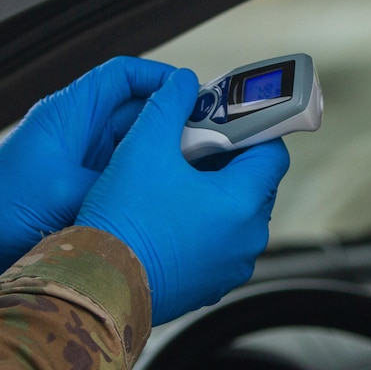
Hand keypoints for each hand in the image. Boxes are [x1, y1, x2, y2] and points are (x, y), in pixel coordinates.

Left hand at [0, 57, 175, 290]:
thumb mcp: (64, 191)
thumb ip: (112, 182)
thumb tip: (153, 181)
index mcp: (69, 114)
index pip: (122, 76)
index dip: (158, 78)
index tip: (190, 92)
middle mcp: (77, 132)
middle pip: (136, 112)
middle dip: (171, 122)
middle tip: (207, 138)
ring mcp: (80, 160)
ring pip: (134, 145)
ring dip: (161, 155)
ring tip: (193, 169)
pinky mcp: (82, 188)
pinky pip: (123, 175)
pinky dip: (145, 180)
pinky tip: (165, 195)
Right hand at [76, 69, 290, 324]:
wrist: (97, 285)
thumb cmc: (122, 221)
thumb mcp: (143, 146)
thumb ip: (169, 105)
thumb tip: (183, 84)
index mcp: (242, 203)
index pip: (273, 152)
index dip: (251, 129)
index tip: (225, 120)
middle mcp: (246, 240)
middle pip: (254, 183)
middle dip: (227, 159)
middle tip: (191, 146)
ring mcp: (229, 267)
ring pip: (234, 215)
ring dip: (213, 193)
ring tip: (173, 180)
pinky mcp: (208, 285)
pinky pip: (216, 244)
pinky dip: (200, 225)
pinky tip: (165, 214)